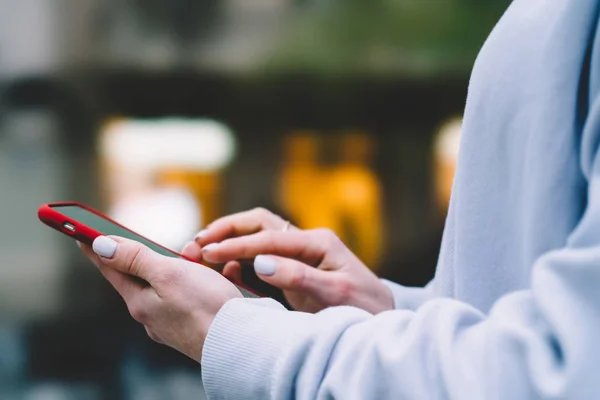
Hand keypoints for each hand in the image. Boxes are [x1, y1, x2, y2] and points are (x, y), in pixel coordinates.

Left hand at [79, 236, 242, 360]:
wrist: (241, 341)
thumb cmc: (205, 307)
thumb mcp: (168, 273)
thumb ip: (135, 258)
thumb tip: (101, 246)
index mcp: (140, 302)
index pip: (112, 268)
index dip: (98, 248)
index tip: (82, 233)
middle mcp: (152, 314)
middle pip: (146, 275)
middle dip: (161, 255)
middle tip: (183, 249)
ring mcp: (174, 321)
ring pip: (173, 283)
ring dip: (189, 267)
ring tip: (209, 263)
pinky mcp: (195, 324)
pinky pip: (196, 294)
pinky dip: (208, 280)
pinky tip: (224, 276)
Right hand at [181, 208, 392, 313]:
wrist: (379, 319)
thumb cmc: (364, 307)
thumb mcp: (336, 294)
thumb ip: (300, 277)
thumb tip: (261, 263)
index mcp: (317, 242)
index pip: (268, 237)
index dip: (236, 244)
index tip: (208, 252)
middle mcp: (306, 242)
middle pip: (259, 223)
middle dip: (227, 230)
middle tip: (197, 242)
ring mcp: (298, 254)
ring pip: (257, 236)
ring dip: (228, 240)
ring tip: (200, 250)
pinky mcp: (293, 268)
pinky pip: (261, 255)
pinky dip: (239, 257)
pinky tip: (223, 267)